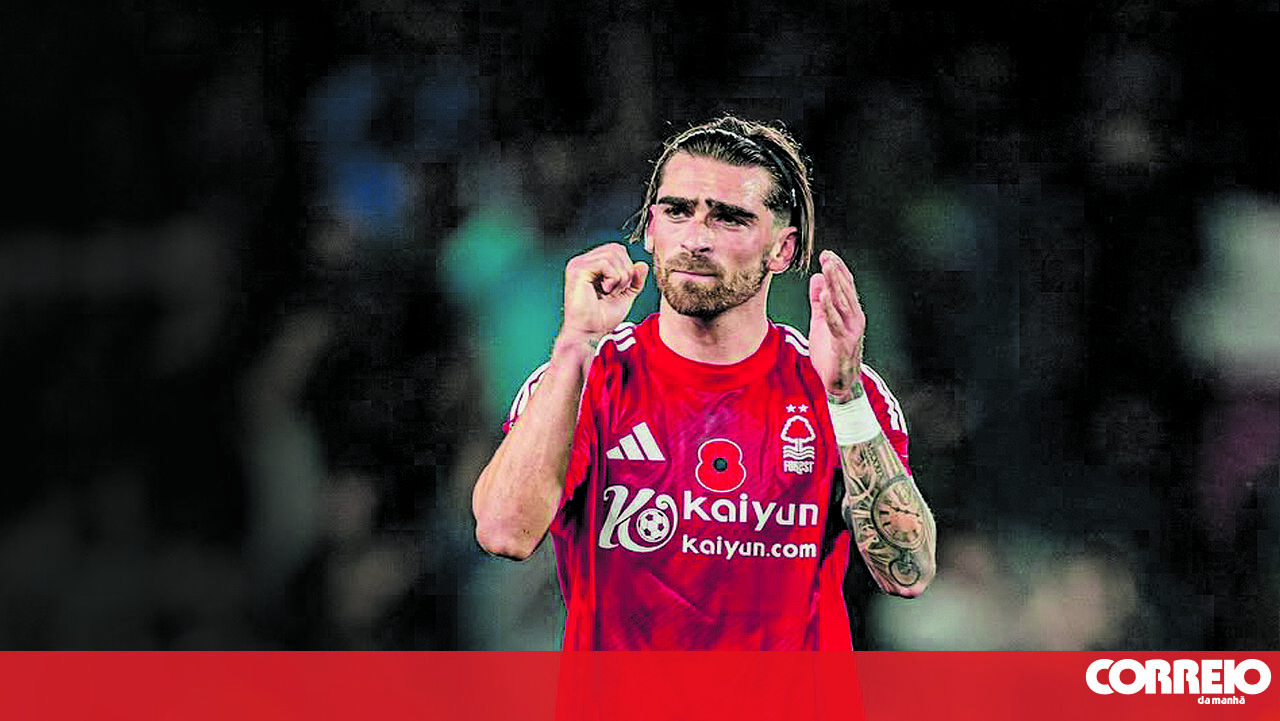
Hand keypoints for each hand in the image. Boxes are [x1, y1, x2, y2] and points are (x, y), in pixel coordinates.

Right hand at [560, 243, 648, 343]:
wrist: (589, 333)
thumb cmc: (602, 318)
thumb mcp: (626, 296)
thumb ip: (635, 280)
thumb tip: (642, 264)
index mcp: (591, 265)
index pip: (617, 250)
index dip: (627, 266)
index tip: (621, 288)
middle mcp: (583, 261)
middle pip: (616, 249)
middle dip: (625, 270)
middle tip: (617, 290)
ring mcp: (578, 264)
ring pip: (612, 254)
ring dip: (620, 276)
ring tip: (610, 292)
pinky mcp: (577, 270)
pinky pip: (605, 263)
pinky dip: (612, 279)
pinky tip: (605, 291)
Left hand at [808, 249, 865, 402]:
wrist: (839, 382)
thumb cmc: (831, 352)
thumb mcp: (821, 322)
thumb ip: (819, 302)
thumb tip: (816, 278)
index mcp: (850, 312)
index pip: (846, 286)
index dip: (837, 270)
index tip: (827, 254)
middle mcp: (854, 318)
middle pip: (845, 290)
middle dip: (836, 272)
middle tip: (827, 255)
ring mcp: (851, 330)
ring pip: (843, 302)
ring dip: (835, 284)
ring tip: (827, 268)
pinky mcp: (844, 343)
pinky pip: (836, 323)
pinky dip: (830, 309)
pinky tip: (825, 296)